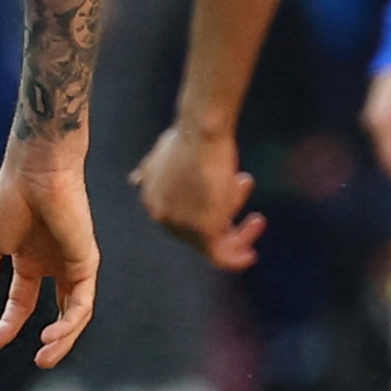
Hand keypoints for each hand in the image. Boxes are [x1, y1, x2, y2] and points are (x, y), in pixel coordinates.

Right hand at [0, 128, 99, 364]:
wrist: (33, 173)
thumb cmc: (9, 199)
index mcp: (30, 260)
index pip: (23, 302)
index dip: (10, 323)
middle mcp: (54, 264)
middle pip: (57, 313)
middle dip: (50, 341)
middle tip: (39, 362)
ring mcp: (72, 264)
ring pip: (74, 313)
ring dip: (63, 338)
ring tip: (45, 356)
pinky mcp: (87, 262)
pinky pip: (82, 301)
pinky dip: (70, 322)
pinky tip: (52, 334)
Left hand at [136, 112, 259, 265]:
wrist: (202, 132)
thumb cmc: (190, 135)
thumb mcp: (162, 152)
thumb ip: (151, 170)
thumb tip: (134, 179)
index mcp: (152, 198)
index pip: (180, 215)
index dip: (207, 206)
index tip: (230, 192)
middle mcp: (162, 216)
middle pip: (195, 231)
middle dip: (224, 216)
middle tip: (244, 196)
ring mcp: (181, 225)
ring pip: (210, 244)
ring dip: (236, 236)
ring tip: (256, 220)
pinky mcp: (203, 229)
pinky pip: (221, 254)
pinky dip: (235, 257)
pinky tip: (249, 256)